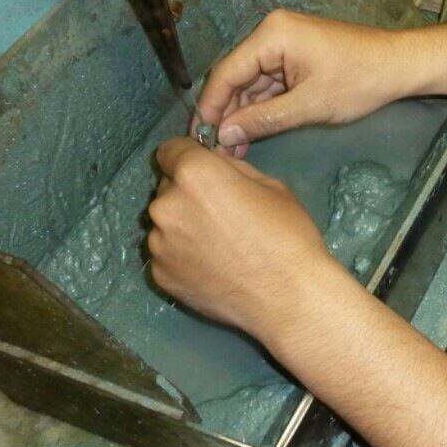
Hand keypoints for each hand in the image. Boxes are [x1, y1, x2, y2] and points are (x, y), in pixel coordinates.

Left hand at [146, 137, 341, 343]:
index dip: (188, 156)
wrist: (288, 297)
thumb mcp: (271, 185)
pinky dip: (183, 256)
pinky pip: (166, 254)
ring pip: (166, 222)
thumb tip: (216, 166)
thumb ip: (232, 170)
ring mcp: (159, 243)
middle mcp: (166, 204)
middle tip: (220, 212)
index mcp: (194, 174)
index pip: (170, 149)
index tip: (204, 170)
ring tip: (217, 245)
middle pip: (167, 187)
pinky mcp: (159, 274)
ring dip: (183, 225)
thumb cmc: (288, 235)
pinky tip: (212, 266)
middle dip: (188, 193)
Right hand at [199, 9, 416, 156]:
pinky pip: (270, 82)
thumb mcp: (309, 106)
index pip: (226, 72)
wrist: (401, 65)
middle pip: (236, 76)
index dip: (211, 106)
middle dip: (227, 114)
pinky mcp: (296, 57)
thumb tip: (224, 136)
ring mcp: (284, 44)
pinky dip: (263, 107)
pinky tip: (253, 133)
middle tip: (217, 150)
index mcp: (272, 35)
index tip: (199, 137)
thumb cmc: (360, 81)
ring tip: (235, 150)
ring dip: (244, 114)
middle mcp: (272, 33)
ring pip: (252, 83)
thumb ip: (263, 120)